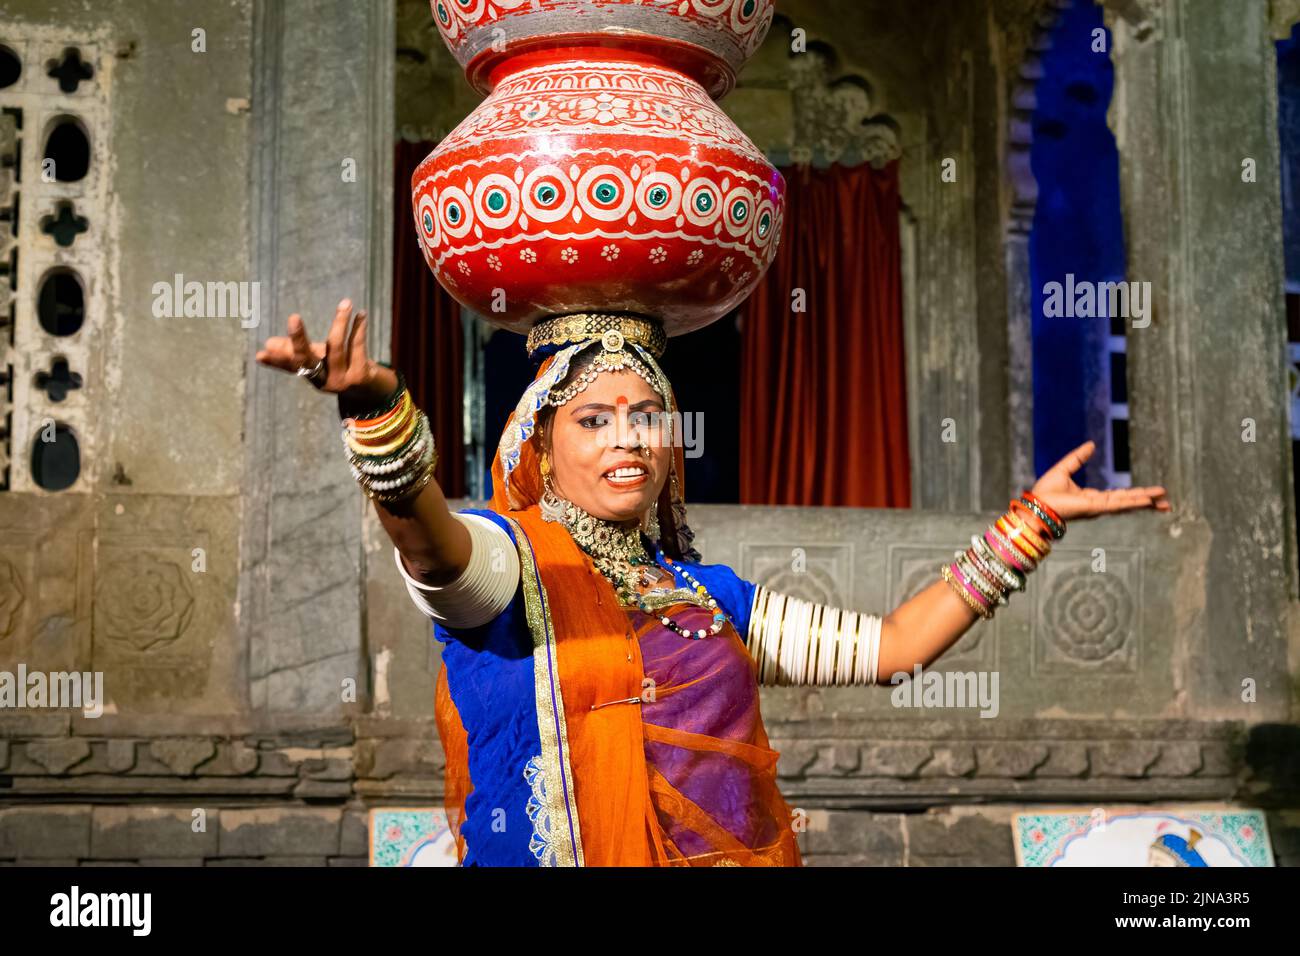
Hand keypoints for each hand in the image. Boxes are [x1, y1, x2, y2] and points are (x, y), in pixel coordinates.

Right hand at [255, 298, 397, 404]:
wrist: (373, 391)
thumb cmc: (341, 370)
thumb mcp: (319, 359)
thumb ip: (296, 351)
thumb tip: (268, 343)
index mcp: (310, 375)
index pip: (290, 365)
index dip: (275, 360)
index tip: (260, 355)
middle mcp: (323, 381)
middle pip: (307, 359)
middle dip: (298, 339)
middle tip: (292, 317)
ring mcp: (342, 380)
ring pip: (337, 347)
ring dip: (340, 322)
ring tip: (346, 303)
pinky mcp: (360, 377)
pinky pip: (358, 348)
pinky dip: (359, 329)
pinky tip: (361, 315)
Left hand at [1029, 440, 1169, 520]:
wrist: (1035, 505)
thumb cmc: (1044, 492)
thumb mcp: (1064, 469)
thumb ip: (1078, 458)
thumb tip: (1091, 444)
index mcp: (1093, 498)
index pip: (1120, 497)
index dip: (1136, 496)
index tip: (1151, 496)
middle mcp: (1099, 505)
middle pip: (1129, 503)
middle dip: (1148, 503)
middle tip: (1167, 504)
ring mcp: (1099, 508)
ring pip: (1128, 504)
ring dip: (1146, 503)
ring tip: (1165, 504)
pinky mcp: (1095, 508)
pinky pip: (1118, 505)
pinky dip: (1133, 503)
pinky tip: (1147, 501)